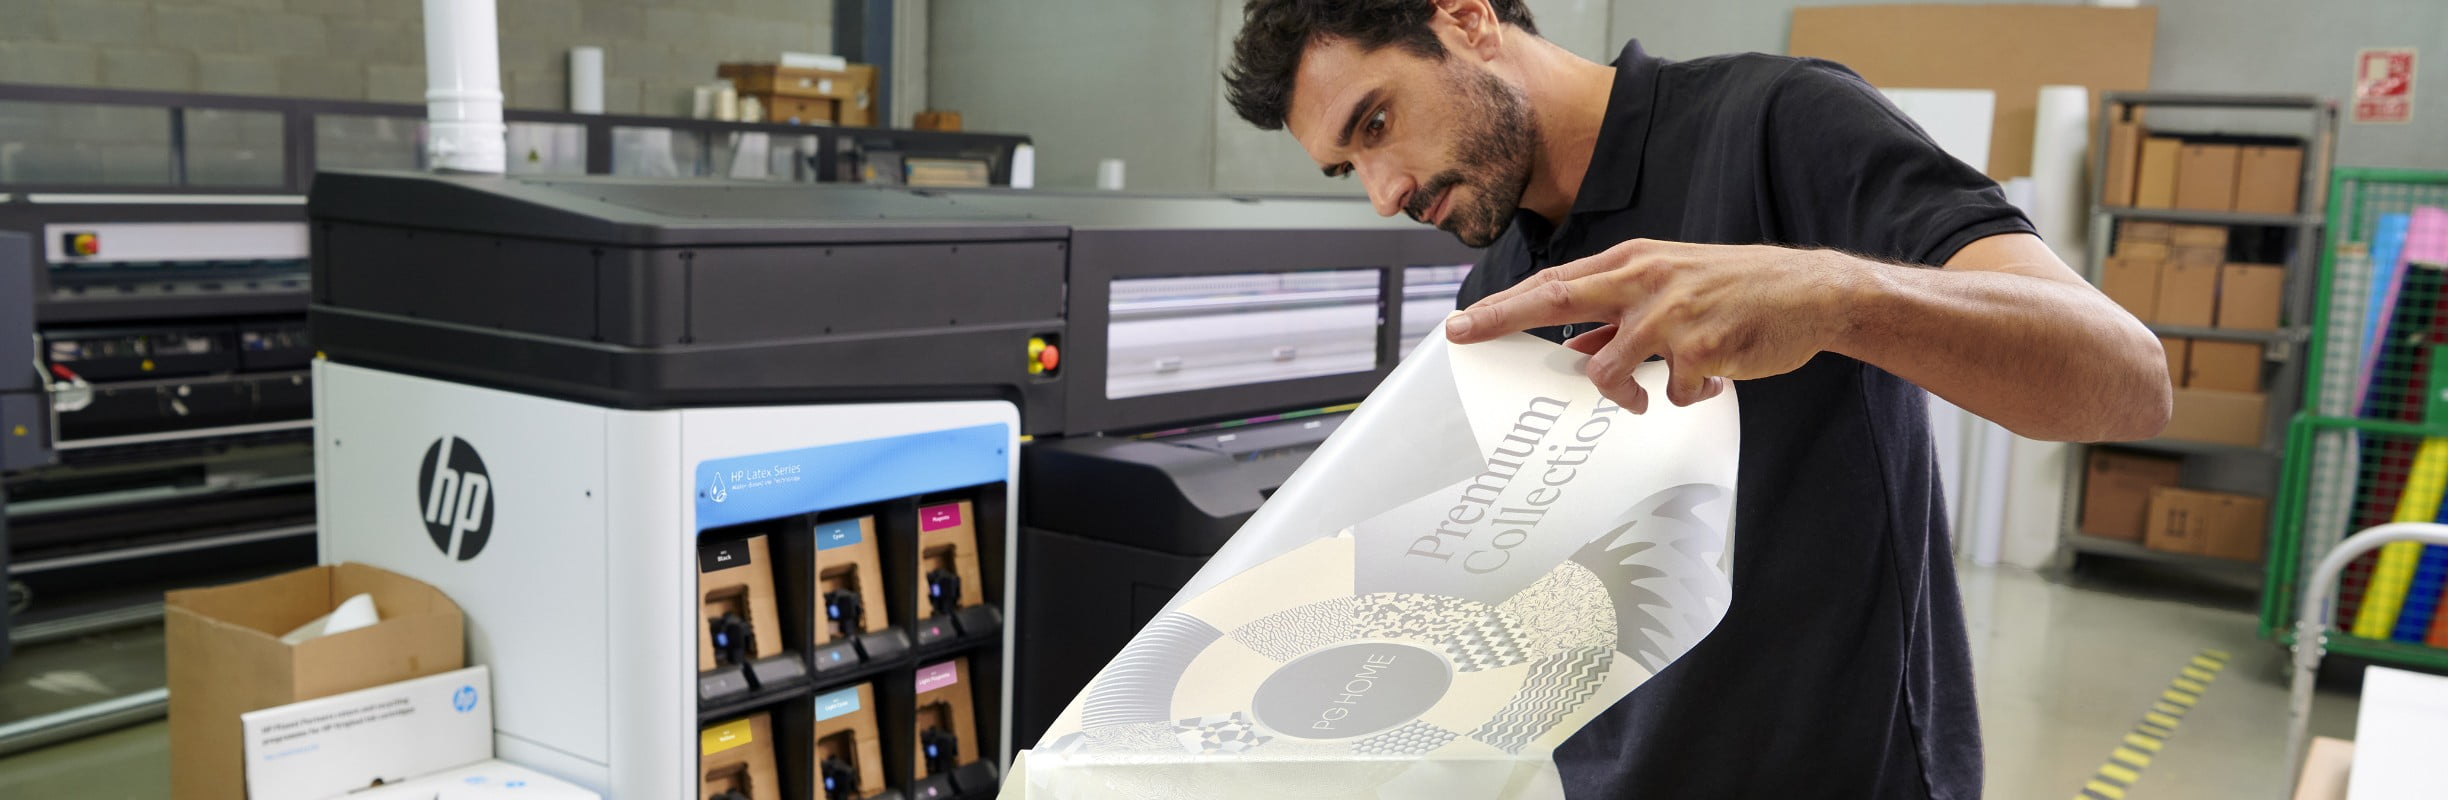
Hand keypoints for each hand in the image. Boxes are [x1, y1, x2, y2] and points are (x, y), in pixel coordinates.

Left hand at [1444, 239, 1869, 412]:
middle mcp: (1645, 281)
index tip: (1463, 322)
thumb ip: (1623, 316)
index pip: (1555, 282)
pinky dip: (1688, 393)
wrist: (1814, 291)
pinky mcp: (1700, 349)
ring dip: (1628, 392)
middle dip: (1503, 319)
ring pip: (1608, 370)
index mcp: (1635, 261)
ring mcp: (1670, 315)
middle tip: (1462, 335)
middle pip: (1556, 299)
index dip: (1505, 305)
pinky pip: (1670, 392)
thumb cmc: (1739, 290)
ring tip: (1659, 389)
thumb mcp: (1674, 287)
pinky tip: (1715, 374)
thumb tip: (1577, 350)